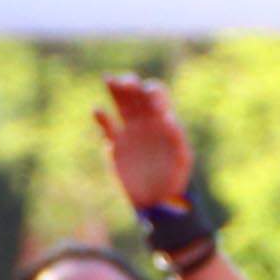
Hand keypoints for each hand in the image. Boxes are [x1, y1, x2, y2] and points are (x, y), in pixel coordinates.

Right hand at [94, 73, 194, 210]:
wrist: (157, 199)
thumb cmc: (175, 179)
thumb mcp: (182, 159)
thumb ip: (176, 138)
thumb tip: (168, 118)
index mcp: (162, 119)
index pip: (156, 95)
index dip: (151, 91)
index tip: (148, 95)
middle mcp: (145, 120)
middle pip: (135, 94)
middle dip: (130, 84)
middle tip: (123, 81)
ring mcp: (129, 131)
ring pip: (120, 104)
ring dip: (114, 90)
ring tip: (108, 79)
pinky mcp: (115, 145)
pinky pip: (107, 127)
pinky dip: (102, 118)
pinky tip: (98, 111)